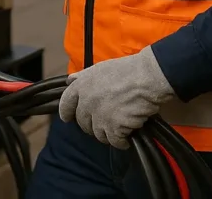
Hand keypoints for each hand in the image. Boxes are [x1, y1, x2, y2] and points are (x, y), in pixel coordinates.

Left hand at [58, 46, 174, 149]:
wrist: (145, 77)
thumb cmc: (126, 70)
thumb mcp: (99, 68)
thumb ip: (83, 77)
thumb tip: (70, 80)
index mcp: (81, 86)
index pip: (66, 104)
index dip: (66, 112)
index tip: (68, 118)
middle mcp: (87, 103)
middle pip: (83, 122)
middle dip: (92, 124)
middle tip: (105, 121)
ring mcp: (100, 117)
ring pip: (98, 134)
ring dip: (108, 133)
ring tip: (119, 128)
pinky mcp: (114, 128)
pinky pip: (114, 142)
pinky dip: (121, 142)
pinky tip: (127, 138)